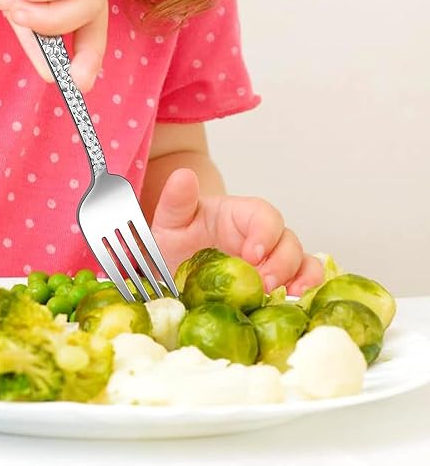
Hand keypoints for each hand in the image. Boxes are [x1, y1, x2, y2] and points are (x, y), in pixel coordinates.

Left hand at [150, 169, 323, 295]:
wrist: (175, 263)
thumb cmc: (179, 236)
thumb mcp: (171, 219)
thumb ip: (177, 199)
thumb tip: (182, 176)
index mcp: (239, 214)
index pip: (263, 215)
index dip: (264, 233)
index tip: (252, 254)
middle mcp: (261, 234)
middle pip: (287, 240)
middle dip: (280, 263)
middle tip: (263, 284)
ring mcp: (272, 256)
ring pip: (301, 259)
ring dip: (299, 276)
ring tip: (285, 295)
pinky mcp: (276, 279)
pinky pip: (302, 279)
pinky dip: (306, 287)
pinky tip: (295, 300)